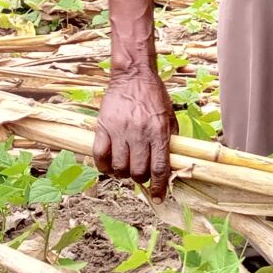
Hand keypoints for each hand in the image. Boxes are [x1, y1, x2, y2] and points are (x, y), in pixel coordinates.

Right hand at [93, 66, 174, 200]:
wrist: (133, 75)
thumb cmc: (154, 96)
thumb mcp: (170, 117)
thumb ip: (171, 139)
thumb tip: (172, 163)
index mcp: (159, 132)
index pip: (159, 168)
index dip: (158, 187)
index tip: (158, 197)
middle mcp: (140, 134)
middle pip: (138, 171)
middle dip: (141, 179)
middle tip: (140, 174)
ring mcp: (119, 131)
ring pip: (120, 167)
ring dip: (123, 174)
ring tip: (125, 169)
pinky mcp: (103, 127)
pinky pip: (100, 155)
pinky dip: (104, 166)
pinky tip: (109, 165)